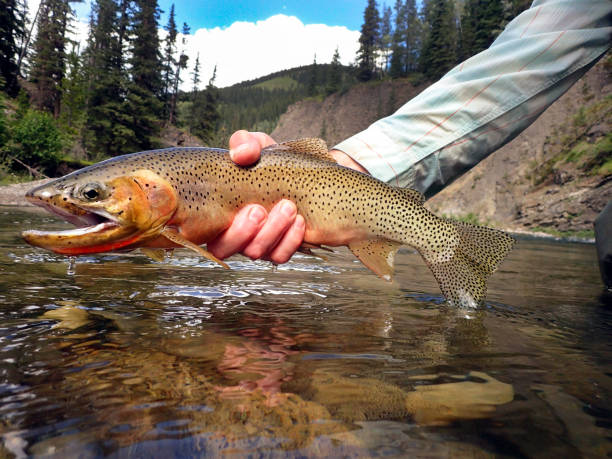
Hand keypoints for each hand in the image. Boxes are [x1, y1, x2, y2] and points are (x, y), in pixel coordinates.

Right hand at [207, 131, 304, 263]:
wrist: (301, 173)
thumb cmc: (268, 162)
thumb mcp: (256, 146)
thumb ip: (245, 143)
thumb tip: (241, 154)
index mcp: (217, 210)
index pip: (203, 233)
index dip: (218, 227)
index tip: (244, 206)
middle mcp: (232, 232)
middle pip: (224, 248)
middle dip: (243, 231)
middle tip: (260, 209)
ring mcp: (255, 243)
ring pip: (255, 253)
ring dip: (271, 232)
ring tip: (288, 208)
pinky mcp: (278, 249)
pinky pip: (279, 256)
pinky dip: (290, 240)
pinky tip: (300, 221)